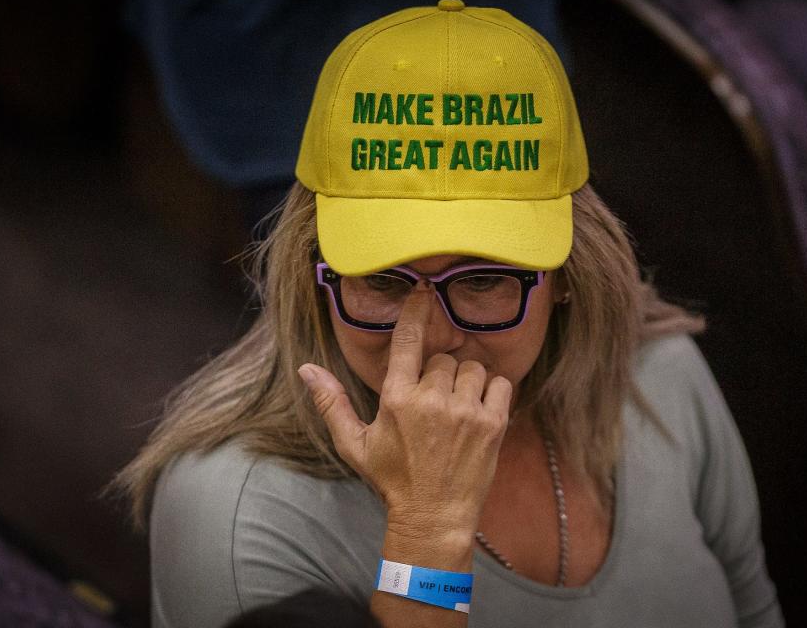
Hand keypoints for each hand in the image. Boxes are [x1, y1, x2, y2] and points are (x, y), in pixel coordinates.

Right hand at [299, 281, 511, 536]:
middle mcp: (431, 400)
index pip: (408, 339)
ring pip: (471, 368)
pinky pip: (500, 383)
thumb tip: (307, 368)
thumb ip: (332, 402)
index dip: (416, 310)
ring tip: (455, 410)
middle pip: (443, 357)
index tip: (423, 290)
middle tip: (433, 404)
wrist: (435, 517)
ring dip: (464, 382)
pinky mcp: (493, 423)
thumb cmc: (392, 480)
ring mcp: (465, 411)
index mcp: (396, 398)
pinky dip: (491, 392)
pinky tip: (477, 412)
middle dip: (438, 374)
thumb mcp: (354, 444)